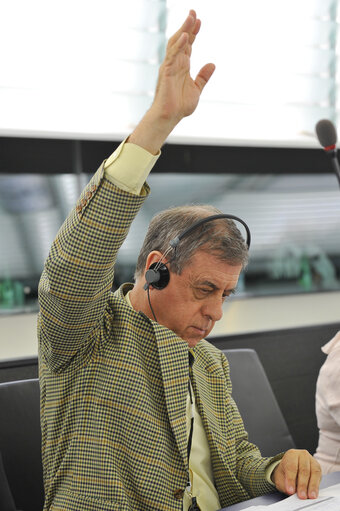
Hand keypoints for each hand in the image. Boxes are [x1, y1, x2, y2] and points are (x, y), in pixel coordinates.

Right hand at [152, 9, 214, 123]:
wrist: (169, 117)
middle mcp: (175, 63)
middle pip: (181, 40)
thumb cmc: (179, 105)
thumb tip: (212, 64)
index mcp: (182, 66)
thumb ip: (203, 77)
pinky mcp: (166, 72)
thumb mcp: (196, 89)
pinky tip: (185, 36)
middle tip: (193, 12)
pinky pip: (172, 55)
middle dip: (187, 26)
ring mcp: (170, 66)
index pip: (188, 45)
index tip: (199, 20)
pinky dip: (179, 45)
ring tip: (191, 17)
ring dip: (183, 30)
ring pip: (176, 44)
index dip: (193, 32)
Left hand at [272, 449, 321, 499]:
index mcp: (291, 455)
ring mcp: (311, 460)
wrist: (291, 469)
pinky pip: (318, 476)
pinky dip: (316, 486)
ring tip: (310, 496)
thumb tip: (293, 492)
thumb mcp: (281, 479)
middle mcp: (302, 455)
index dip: (291, 479)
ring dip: (312, 486)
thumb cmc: (285, 473)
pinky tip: (314, 494)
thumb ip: (285, 485)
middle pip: (303, 470)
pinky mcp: (318, 467)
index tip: (290, 490)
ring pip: (313, 472)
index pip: (291, 467)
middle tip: (301, 496)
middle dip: (302, 484)